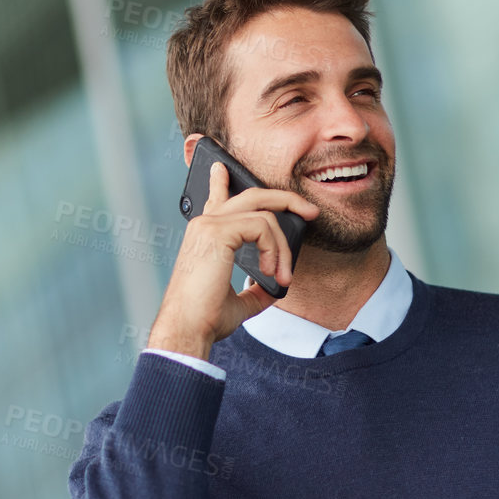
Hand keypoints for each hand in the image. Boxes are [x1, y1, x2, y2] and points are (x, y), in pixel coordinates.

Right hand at [146, 161, 318, 360]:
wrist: (189, 329)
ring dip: (283, 246)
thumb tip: (275, 289)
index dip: (220, 182)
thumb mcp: (238, 303)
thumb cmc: (205, 318)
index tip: (221, 168)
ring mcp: (209, 225)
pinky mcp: (217, 232)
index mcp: (205, 237)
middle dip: (286, 199)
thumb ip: (256, 291)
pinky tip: (271, 271)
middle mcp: (204, 225)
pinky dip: (275, 249)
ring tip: (283, 275)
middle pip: (252, 195)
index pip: (215, 200)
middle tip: (310, 211)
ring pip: (265, 214)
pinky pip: (262, 226)